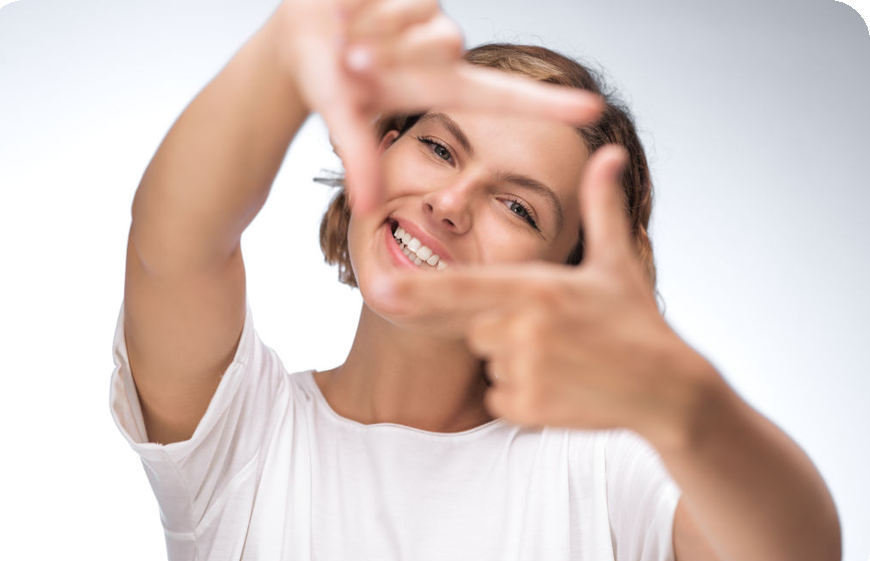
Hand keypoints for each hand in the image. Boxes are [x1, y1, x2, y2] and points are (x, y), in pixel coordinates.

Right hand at [276, 0, 603, 210]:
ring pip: (415, 15)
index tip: (591, 110)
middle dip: (386, 54)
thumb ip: (360, 157)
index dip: (547, 106)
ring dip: (371, 27)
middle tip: (349, 59)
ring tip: (345, 34)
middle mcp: (444, 51)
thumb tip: (368, 208)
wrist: (300, 37)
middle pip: (440, 46)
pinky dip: (361, 3)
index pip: (504, 97)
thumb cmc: (328, 80)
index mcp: (441, 88)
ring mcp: (430, 14)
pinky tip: (347, 8)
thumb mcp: (343, 118)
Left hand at [377, 146, 700, 435]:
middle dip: (503, 328)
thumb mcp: (617, 263)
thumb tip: (609, 153)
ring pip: (488, 363)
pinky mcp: (528, 408)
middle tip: (552, 332)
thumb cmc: (637, 322)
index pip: (465, 286)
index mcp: (538, 287)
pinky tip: (561, 387)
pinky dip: (521, 395)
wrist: (667, 389)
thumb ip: (600, 207)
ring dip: (514, 362)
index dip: (421, 288)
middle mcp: (524, 328)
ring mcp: (525, 371)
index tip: (381, 288)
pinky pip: (498, 396)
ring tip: (563, 359)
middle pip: (474, 326)